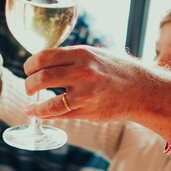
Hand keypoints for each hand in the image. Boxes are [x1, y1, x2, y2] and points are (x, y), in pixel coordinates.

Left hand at [22, 46, 170, 138]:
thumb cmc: (114, 70)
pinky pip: (61, 115)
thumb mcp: (94, 54)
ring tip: (30, 107)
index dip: (30, 65)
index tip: (28, 70)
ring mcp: (86, 94)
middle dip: (29, 85)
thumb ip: (70, 58)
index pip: (43, 57)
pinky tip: (39, 114)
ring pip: (49, 103)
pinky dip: (46, 115)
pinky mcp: (89, 112)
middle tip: (29, 88)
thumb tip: (41, 63)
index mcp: (82, 54)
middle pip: (42, 78)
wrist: (142, 89)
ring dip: (34, 107)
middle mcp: (83, 73)